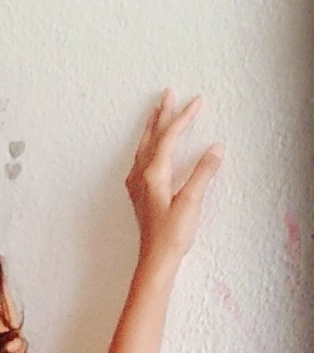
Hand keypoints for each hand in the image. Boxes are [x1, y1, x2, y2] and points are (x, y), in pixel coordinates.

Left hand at [125, 88, 222, 266]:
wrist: (155, 258)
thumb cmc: (171, 234)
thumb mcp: (191, 201)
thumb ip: (203, 173)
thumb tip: (216, 148)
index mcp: (152, 174)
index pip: (169, 137)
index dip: (183, 117)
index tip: (196, 101)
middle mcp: (141, 176)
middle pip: (152, 137)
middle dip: (161, 115)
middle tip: (167, 94)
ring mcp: (137, 184)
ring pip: (144, 147)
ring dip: (152, 128)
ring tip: (157, 113)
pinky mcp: (139, 193)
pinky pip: (141, 159)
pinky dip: (148, 145)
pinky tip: (149, 149)